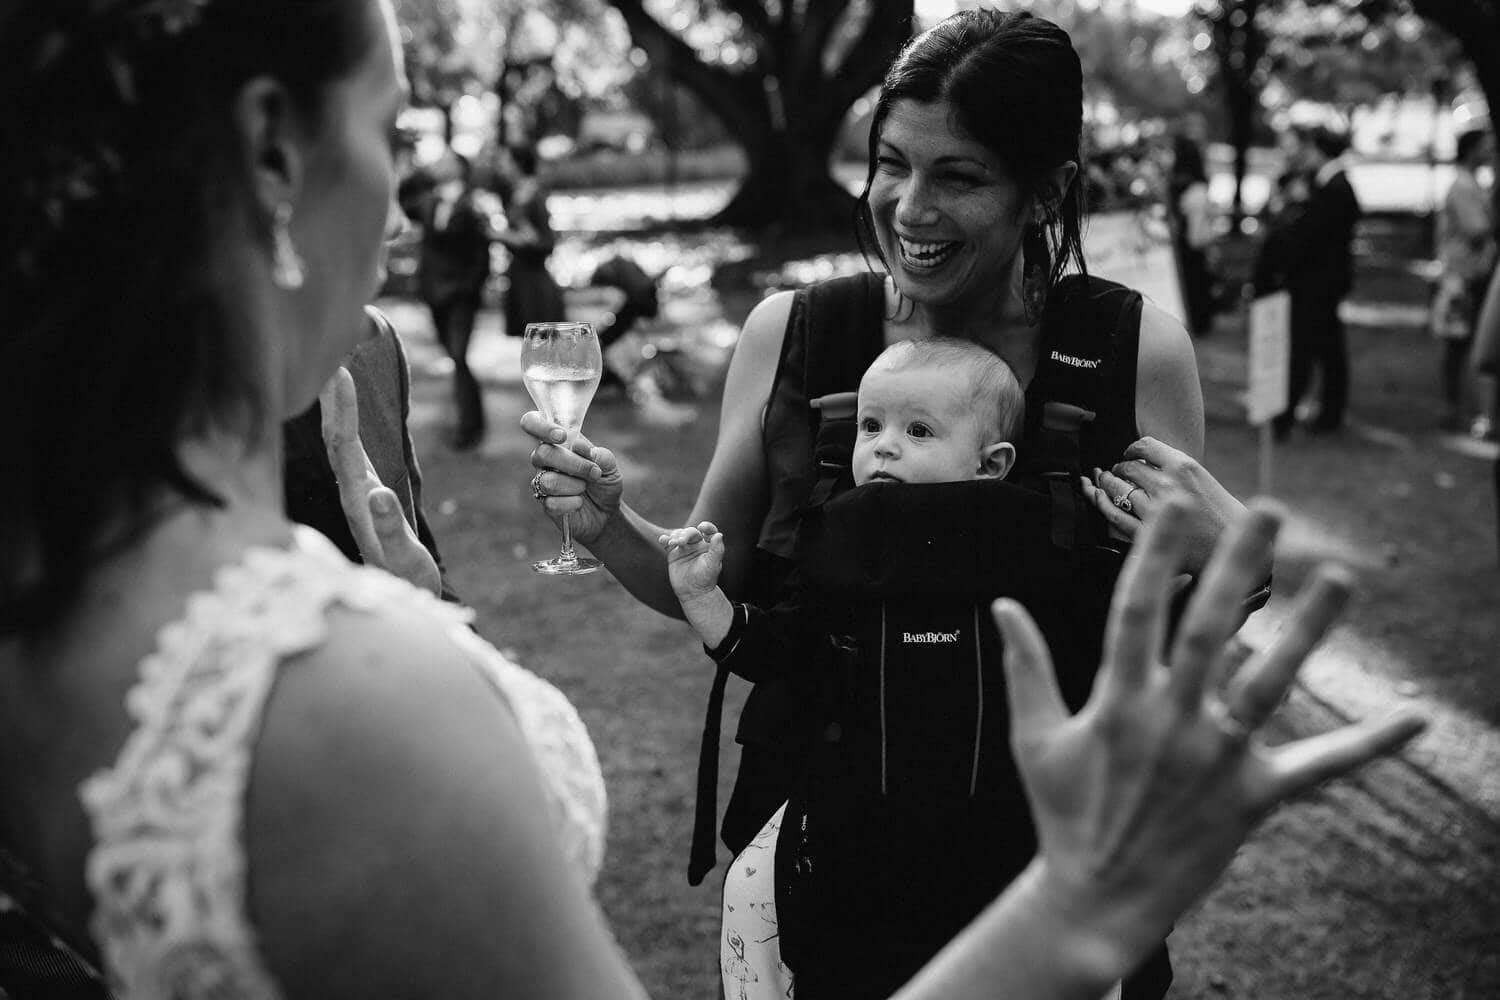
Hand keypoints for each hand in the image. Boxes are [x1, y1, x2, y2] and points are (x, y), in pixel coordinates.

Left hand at [320, 367, 441, 595]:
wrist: (404, 596)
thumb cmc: (405, 578)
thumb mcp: (402, 557)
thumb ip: (388, 526)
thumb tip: (379, 494)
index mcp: (357, 500)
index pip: (344, 446)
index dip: (343, 410)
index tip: (341, 373)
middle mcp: (351, 492)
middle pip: (335, 436)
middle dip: (331, 397)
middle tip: (329, 354)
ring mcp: (356, 492)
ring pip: (340, 442)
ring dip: (336, 407)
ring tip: (334, 372)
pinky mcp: (365, 493)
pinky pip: (351, 450)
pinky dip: (348, 423)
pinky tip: (346, 411)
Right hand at [521, 411, 622, 545]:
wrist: (607, 511)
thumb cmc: (604, 481)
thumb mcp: (609, 465)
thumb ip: (597, 454)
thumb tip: (578, 446)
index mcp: (556, 442)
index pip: (532, 423)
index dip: (541, 426)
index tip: (562, 436)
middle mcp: (544, 460)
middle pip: (542, 453)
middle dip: (573, 463)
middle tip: (594, 472)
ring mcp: (542, 482)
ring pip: (548, 481)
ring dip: (574, 485)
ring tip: (585, 487)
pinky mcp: (545, 504)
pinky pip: (551, 503)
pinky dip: (572, 503)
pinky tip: (579, 503)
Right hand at [659, 522, 725, 601]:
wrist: (692, 592)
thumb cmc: (706, 579)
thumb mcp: (713, 564)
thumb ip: (717, 550)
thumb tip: (719, 535)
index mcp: (709, 545)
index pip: (709, 531)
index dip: (707, 526)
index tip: (702, 527)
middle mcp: (697, 544)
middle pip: (691, 532)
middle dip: (686, 534)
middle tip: (681, 542)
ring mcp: (685, 548)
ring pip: (679, 535)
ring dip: (675, 537)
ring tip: (673, 543)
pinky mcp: (674, 553)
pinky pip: (668, 543)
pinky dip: (665, 540)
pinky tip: (663, 540)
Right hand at [992, 497, 1423, 966]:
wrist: (1097, 900)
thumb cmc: (1063, 814)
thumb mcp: (1032, 739)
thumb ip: (1025, 666)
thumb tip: (1003, 604)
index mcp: (1116, 701)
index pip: (1136, 609)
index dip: (1154, 552)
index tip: (1173, 503)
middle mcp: (1169, 721)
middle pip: (1209, 628)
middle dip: (1237, 564)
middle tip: (1267, 508)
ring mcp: (1216, 758)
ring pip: (1269, 683)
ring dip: (1308, 630)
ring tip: (1338, 576)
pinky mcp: (1253, 797)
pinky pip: (1318, 768)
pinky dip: (1367, 745)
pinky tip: (1414, 718)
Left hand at [1091, 436, 1250, 574]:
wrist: (1235, 548)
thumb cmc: (1224, 514)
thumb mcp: (1204, 479)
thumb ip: (1176, 469)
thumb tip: (1143, 462)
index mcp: (1184, 466)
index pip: (1145, 446)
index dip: (1132, 449)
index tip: (1129, 455)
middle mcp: (1167, 484)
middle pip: (1128, 466)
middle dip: (1120, 468)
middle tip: (1118, 472)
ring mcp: (1154, 510)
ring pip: (1117, 488)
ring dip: (1107, 483)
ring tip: (1105, 483)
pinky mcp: (1146, 535)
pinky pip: (1113, 515)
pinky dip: (1102, 504)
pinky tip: (1099, 498)